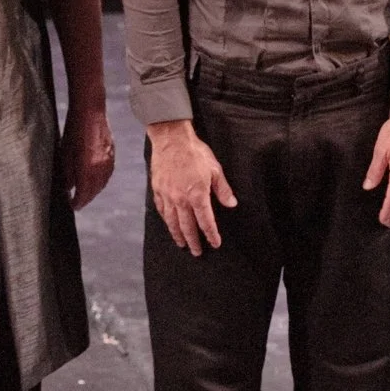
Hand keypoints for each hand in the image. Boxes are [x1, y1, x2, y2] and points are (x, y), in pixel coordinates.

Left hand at [62, 105, 115, 209]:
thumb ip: (68, 174)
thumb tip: (68, 188)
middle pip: (95, 191)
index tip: (72, 206)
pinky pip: (107, 174)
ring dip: (94, 191)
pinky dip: (100, 180)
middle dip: (86, 198)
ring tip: (84, 193)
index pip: (84, 193)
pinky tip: (94, 180)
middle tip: (77, 203)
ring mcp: (109, 160)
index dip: (78, 202)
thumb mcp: (65, 153)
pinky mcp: (112, 154)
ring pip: (102, 183)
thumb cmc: (74, 129)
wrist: (90, 110)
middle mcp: (101, 167)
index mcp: (88, 167)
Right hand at [147, 120, 235, 255]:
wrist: (171, 139)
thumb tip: (231, 204)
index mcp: (197, 195)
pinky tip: (168, 224)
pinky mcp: (157, 189)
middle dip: (193, 241)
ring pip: (172, 221)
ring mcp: (167, 195)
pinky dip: (166, 220)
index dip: (211, 235)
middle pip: (187, 226)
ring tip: (182, 244)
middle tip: (197, 252)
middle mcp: (181, 199)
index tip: (215, 244)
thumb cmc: (195, 152)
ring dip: (178, 235)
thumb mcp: (215, 169)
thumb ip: (222, 189)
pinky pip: (161, 210)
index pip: (206, 222)